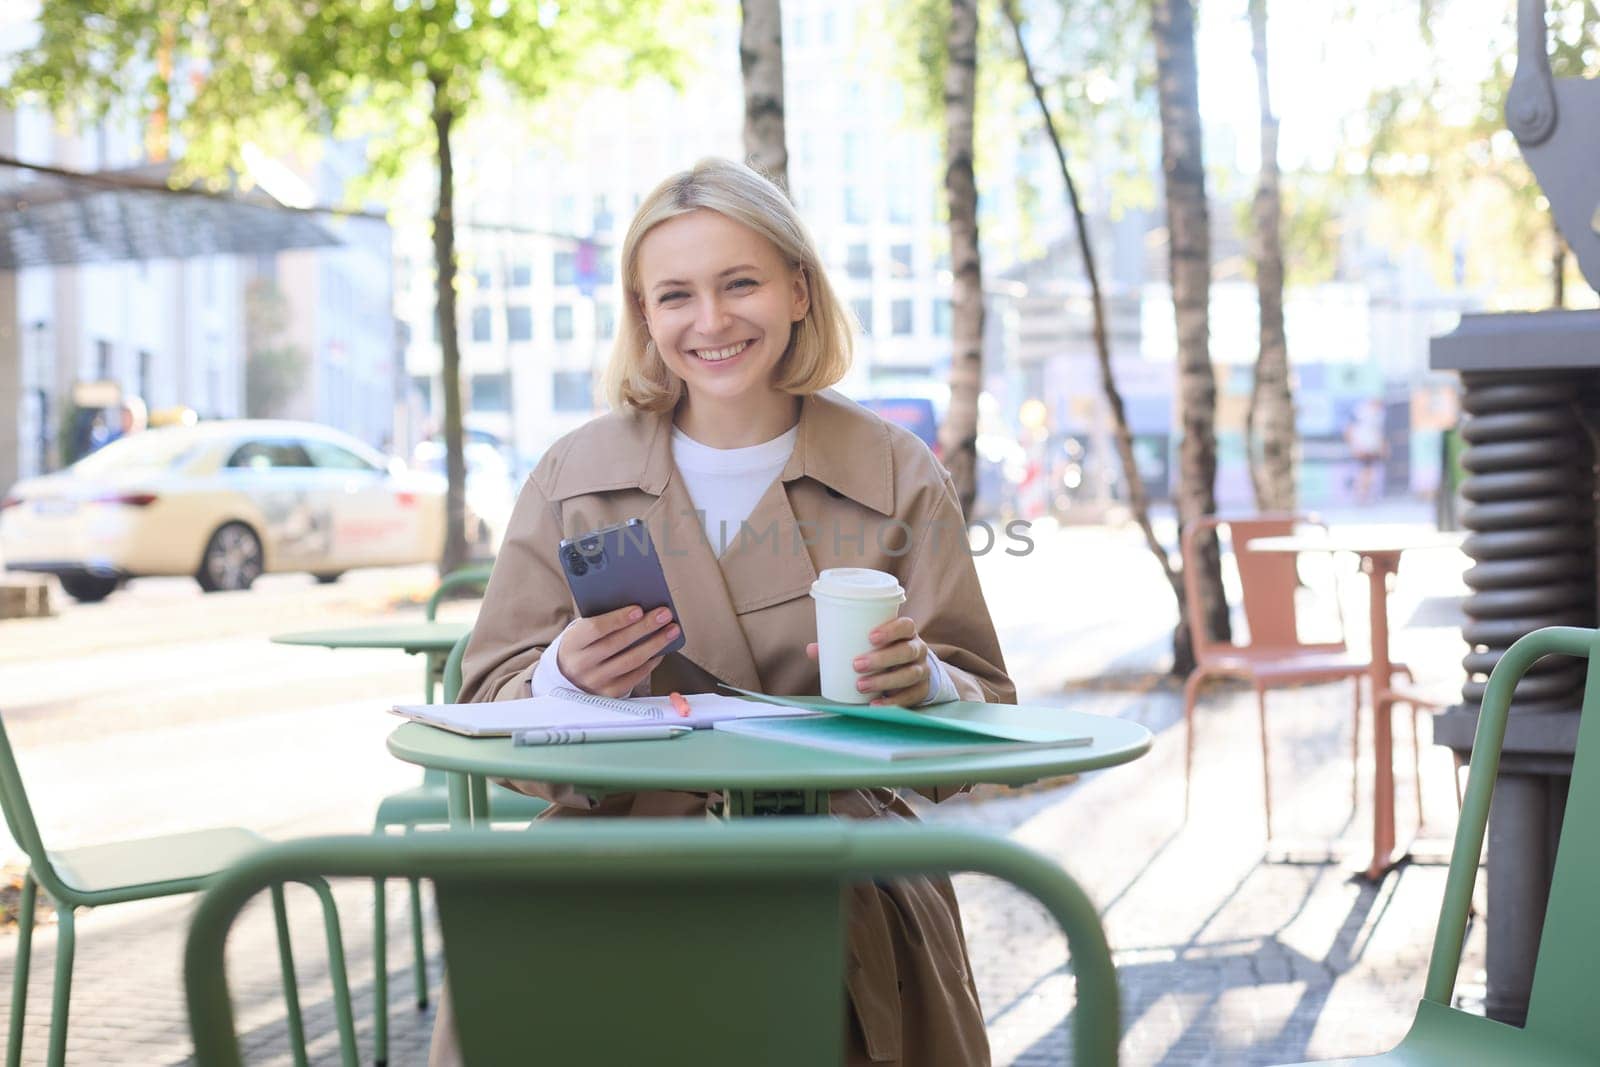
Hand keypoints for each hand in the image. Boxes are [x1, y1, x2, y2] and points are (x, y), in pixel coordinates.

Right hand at [556, 604, 679, 697]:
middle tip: (665, 614)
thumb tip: (638, 609)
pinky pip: (635, 677)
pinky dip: (651, 662)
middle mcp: (581, 665)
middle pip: (618, 644)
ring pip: (630, 661)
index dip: (618, 619)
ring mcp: (595, 681)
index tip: (639, 609)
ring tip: (671, 630)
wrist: (568, 675)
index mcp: (572, 644)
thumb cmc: (582, 645)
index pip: (595, 629)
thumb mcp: (582, 630)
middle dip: (645, 627)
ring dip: (655, 644)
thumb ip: (602, 619)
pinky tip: (661, 650)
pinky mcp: (610, 693)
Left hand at [805, 615, 930, 706]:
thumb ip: (842, 645)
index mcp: (906, 633)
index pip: (906, 626)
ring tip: (860, 686)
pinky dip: (893, 701)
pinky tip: (875, 704)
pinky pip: (912, 696)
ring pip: (909, 674)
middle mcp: (918, 650)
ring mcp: (922, 671)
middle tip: (856, 665)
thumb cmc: (883, 652)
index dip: (891, 630)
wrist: (910, 671)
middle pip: (907, 651)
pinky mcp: (922, 691)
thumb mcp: (868, 645)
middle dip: (882, 658)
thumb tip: (812, 650)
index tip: (870, 637)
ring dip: (884, 680)